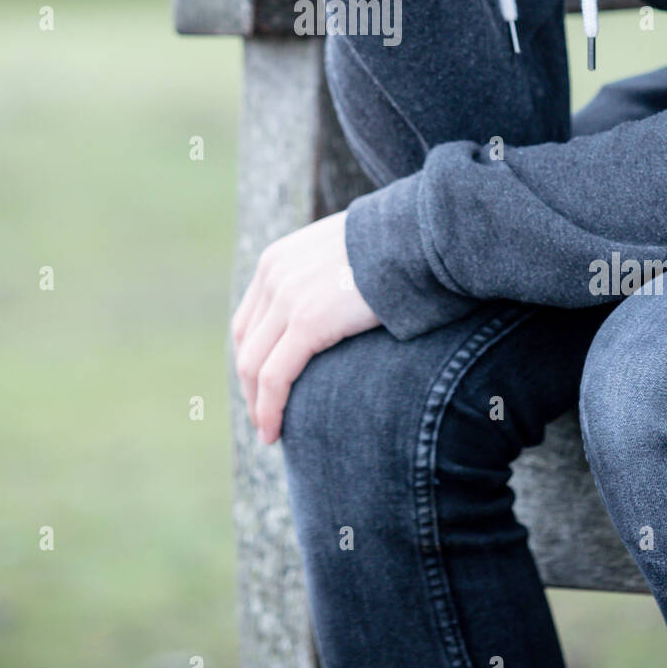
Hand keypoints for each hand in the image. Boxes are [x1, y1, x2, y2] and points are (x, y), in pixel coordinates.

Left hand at [231, 211, 379, 443]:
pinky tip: (275, 432)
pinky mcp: (308, 321)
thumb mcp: (345, 254)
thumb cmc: (397, 247)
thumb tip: (340, 304)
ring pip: (254, 366)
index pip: (250, 320)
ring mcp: (288, 298)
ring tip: (269, 433)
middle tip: (265, 418)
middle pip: (247, 345)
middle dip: (251, 387)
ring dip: (257, 405)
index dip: (253, 359)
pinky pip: (275, 377)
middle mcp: (274, 275)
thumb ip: (327, 276)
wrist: (418, 234)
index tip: (265, 388)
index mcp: (278, 259)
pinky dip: (269, 409)